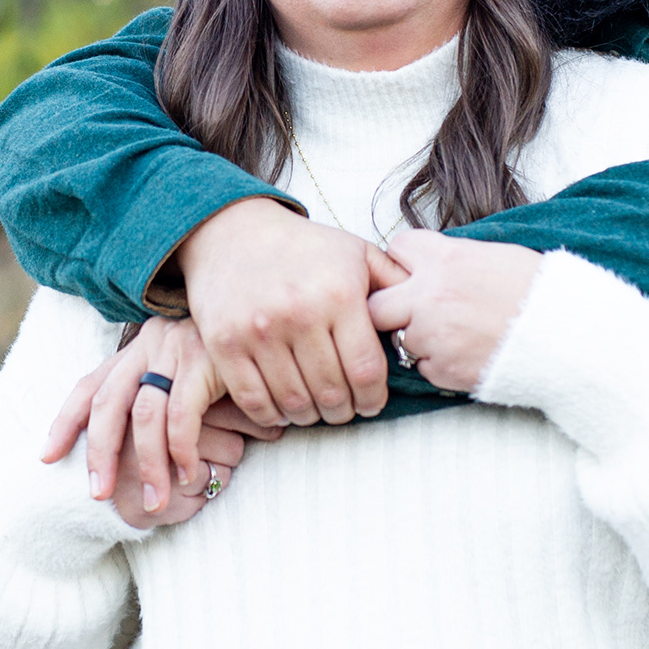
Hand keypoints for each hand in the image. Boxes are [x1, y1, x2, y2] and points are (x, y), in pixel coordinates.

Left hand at [43, 317, 281, 515]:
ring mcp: (175, 348)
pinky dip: (181, 450)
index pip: (90, 386)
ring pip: (144, 415)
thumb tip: (125, 446)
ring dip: (146, 465)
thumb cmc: (228, 362)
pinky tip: (189, 474)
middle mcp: (148, 344)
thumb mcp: (182, 377)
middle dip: (99, 453)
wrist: (268, 321)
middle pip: (107, 402)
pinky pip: (181, 415)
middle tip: (97, 494)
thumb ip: (157, 399)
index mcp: (136, 348)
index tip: (48, 457)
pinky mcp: (204, 359)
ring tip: (152, 501)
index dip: (66, 422)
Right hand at [174, 198, 404, 427]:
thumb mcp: (356, 253)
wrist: (234, 232)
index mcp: (338, 294)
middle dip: (344, 411)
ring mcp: (258, 331)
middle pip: (332, 393)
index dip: (373, 398)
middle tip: (345, 409)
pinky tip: (284, 407)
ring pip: (295, 403)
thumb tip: (424, 316)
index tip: (372, 403)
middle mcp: (299, 313)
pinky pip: (254, 400)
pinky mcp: (224, 344)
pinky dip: (273, 415)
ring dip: (310, 416)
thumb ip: (395, 284)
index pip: (366, 371)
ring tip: (317, 408)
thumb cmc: (304, 248)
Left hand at [365, 230, 541, 392]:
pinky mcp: (443, 370)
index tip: (416, 270)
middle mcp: (430, 297)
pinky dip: (437, 363)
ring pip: (399, 339)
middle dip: (389, 307)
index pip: (396, 248)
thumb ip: (451, 257)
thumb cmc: (538, 290)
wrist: (569, 335)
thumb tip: (427, 261)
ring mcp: (433, 336)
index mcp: (445, 259)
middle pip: (375, 304)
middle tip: (412, 311)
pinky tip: (466, 354)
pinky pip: (422, 367)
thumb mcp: (494, 254)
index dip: (406, 260)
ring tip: (453, 335)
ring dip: (417, 338)